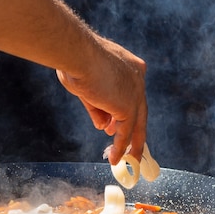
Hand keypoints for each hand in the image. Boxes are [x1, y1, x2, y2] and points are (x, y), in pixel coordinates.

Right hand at [56, 34, 146, 164]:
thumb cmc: (75, 61)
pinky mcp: (128, 107)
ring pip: (136, 123)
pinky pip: (126, 131)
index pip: (129, 92)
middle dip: (133, 129)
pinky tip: (115, 158)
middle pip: (139, 109)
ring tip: (125, 158)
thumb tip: (104, 126)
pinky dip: (120, 147)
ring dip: (129, 143)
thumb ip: (97, 106)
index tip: (113, 125)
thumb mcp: (86, 86)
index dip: (121, 111)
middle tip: (130, 146)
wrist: (77, 54)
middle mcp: (138, 78)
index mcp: (129, 65)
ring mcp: (135, 93)